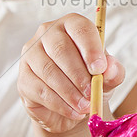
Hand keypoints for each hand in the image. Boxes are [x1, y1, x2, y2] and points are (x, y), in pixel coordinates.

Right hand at [17, 13, 124, 133]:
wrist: (71, 108)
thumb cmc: (89, 83)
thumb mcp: (107, 78)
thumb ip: (113, 72)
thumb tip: (110, 68)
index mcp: (71, 25)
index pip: (79, 28)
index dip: (90, 48)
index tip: (99, 69)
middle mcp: (47, 33)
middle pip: (61, 49)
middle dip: (79, 75)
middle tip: (92, 93)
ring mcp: (31, 54)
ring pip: (49, 71)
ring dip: (70, 92)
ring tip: (85, 106)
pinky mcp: (23, 78)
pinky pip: (40, 90)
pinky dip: (60, 104)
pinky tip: (73, 112)